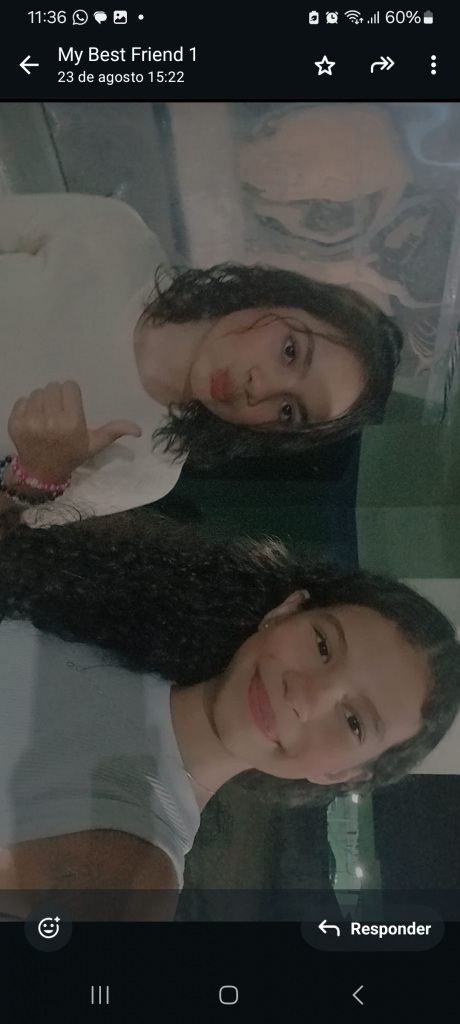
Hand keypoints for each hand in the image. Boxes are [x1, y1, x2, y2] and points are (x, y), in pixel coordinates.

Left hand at [8, 381, 141, 483]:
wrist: (42, 472)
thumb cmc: (71, 455)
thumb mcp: (94, 444)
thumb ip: (114, 432)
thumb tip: (139, 430)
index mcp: (72, 423)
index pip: (69, 387)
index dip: (71, 395)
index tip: (71, 406)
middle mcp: (51, 421)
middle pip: (53, 387)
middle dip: (56, 396)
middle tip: (58, 411)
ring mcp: (30, 422)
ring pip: (37, 392)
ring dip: (42, 401)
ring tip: (46, 416)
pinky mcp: (15, 423)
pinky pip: (22, 401)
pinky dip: (27, 407)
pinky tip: (34, 420)